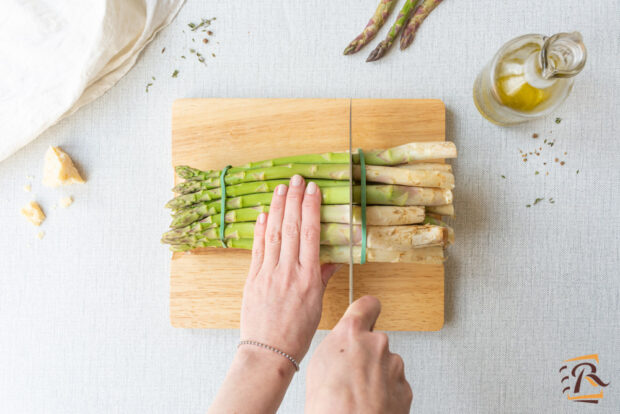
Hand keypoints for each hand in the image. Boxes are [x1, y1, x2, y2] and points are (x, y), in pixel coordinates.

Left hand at [240, 175, 338, 363]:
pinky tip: (263, 214)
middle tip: (296, 179)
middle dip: (294, 200)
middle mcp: (288, 272)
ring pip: (273, 234)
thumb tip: (332, 259)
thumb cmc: (296, 333)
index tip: (313, 190)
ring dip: (277, 208)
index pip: (310, 234)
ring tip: (280, 188)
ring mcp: (268, 274)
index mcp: (308, 278)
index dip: (311, 208)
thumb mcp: (317, 305)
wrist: (268, 352)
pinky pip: (257, 249)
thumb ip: (322, 277)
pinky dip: (260, 230)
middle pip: (291, 228)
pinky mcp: (252, 278)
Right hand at [305, 296, 412, 413]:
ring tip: (358, 394)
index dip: (367, 310)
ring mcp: (394, 365)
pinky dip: (386, 392)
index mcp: (352, 333)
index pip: (368, 304)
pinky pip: (395, 384)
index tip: (368, 312)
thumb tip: (344, 344)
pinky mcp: (405, 387)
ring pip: (386, 364)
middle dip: (368, 354)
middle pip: (376, 340)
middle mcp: (377, 343)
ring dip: (377, 375)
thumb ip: (339, 344)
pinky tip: (370, 403)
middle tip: (352, 374)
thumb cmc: (328, 405)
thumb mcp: (320, 363)